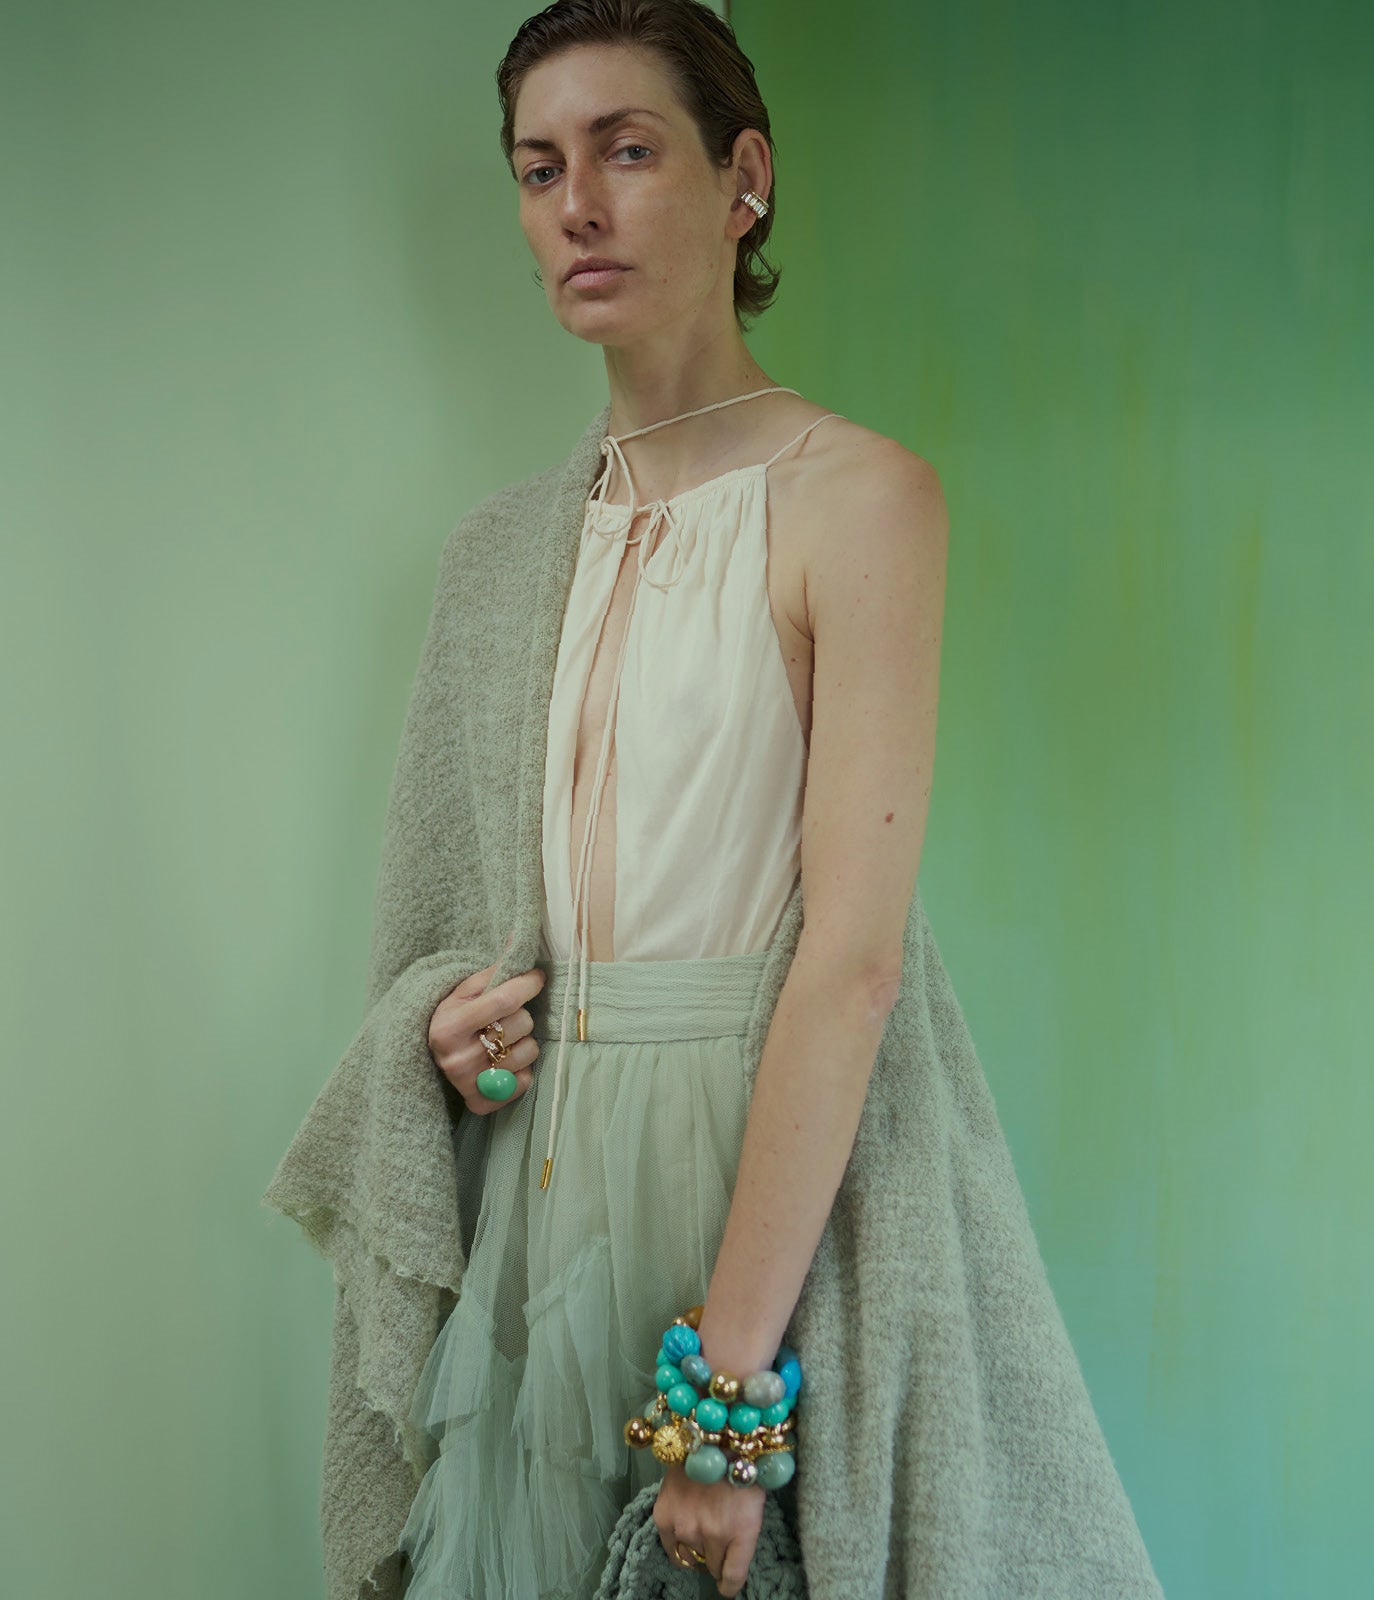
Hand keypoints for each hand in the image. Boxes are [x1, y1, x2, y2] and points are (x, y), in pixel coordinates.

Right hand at [427, 949, 545, 1113]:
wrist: (427, 1058)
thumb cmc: (453, 1016)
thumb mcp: (464, 989)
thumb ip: (495, 967)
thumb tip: (520, 934)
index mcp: (449, 1026)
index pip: (504, 1000)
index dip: (528, 984)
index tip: (536, 977)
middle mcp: (457, 1058)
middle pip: (522, 1024)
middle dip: (521, 1015)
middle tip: (504, 1016)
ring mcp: (470, 1084)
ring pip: (529, 1051)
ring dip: (524, 1041)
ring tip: (503, 1039)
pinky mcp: (482, 1102)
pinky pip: (526, 1080)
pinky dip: (522, 1069)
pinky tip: (504, 1061)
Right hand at [652, 1463, 763, 1597]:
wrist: (713, 1433)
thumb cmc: (741, 1465)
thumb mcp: (754, 1503)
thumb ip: (742, 1536)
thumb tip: (728, 1562)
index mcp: (743, 1532)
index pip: (733, 1577)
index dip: (730, 1586)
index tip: (727, 1587)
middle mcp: (714, 1534)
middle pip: (713, 1567)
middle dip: (716, 1557)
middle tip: (717, 1539)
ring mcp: (687, 1526)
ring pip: (693, 1557)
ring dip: (698, 1547)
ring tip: (701, 1525)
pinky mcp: (665, 1518)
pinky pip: (672, 1550)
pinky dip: (678, 1547)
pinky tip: (684, 1533)